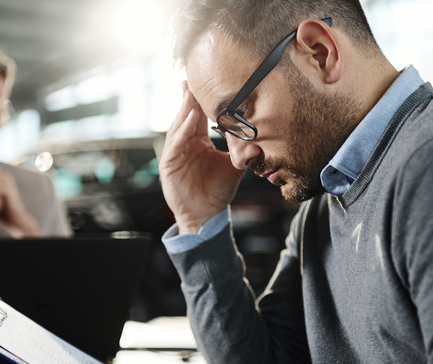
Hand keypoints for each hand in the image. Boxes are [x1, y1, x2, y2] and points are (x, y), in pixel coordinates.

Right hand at [159, 82, 244, 233]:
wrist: (207, 216)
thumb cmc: (217, 192)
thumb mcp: (234, 167)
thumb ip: (246, 152)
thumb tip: (264, 139)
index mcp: (197, 142)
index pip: (198, 117)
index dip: (201, 101)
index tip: (207, 82)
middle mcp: (184, 145)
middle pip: (185, 117)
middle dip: (188, 99)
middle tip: (193, 78)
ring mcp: (174, 154)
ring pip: (178, 127)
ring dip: (185, 110)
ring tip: (192, 94)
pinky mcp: (168, 165)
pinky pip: (175, 144)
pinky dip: (182, 130)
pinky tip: (191, 118)